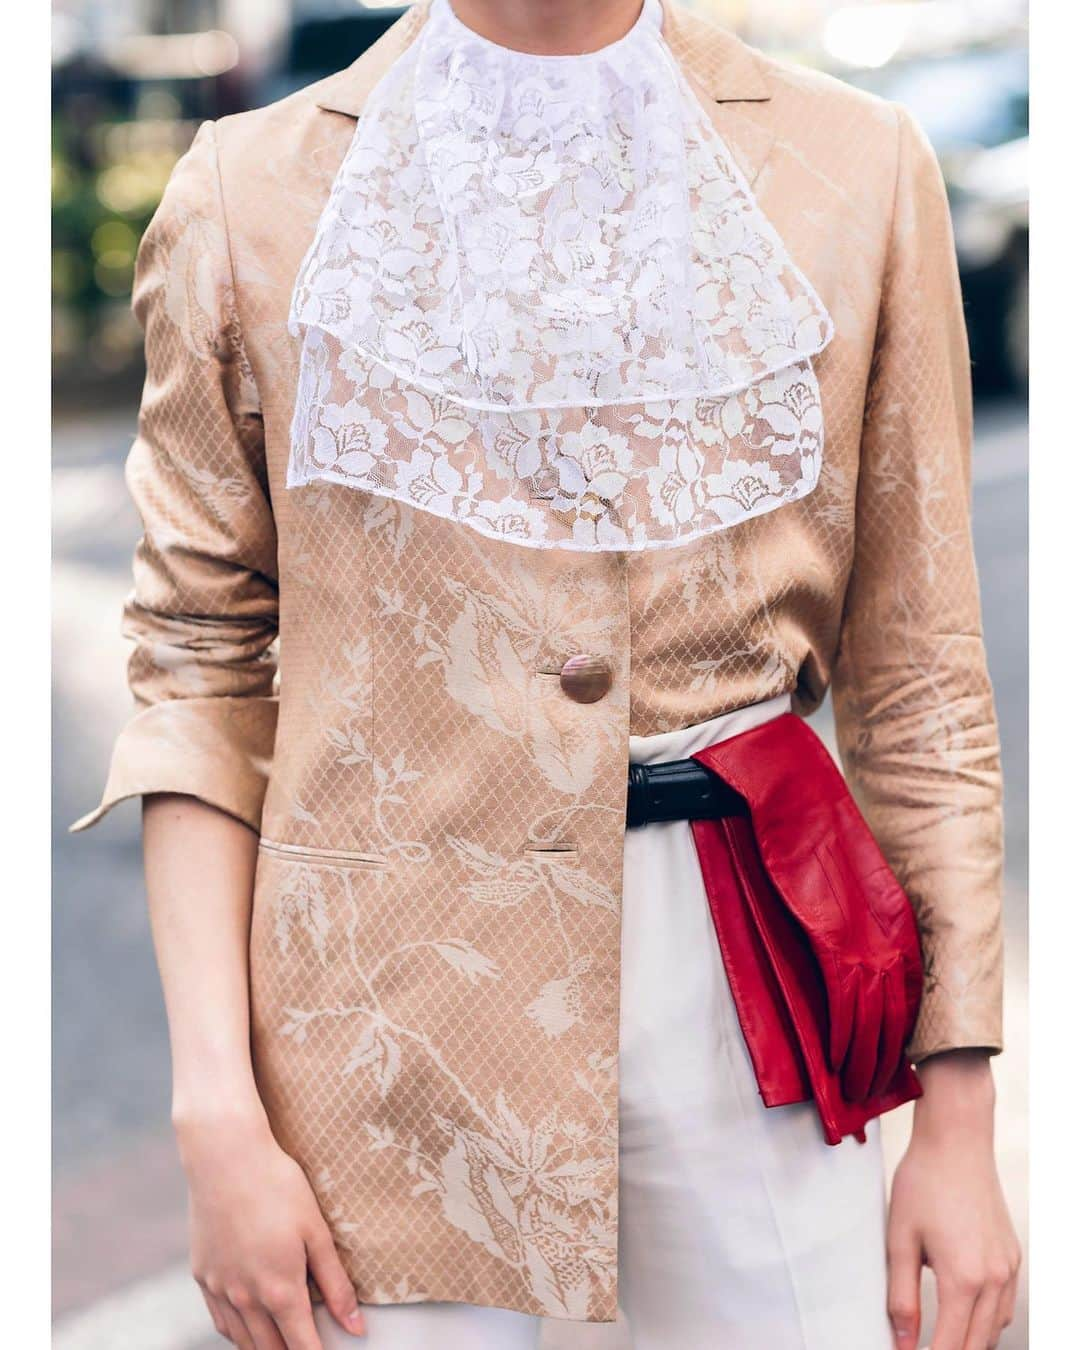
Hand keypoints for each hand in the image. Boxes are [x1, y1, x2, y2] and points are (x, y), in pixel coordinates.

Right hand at [178, 1107, 367, 1346]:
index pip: (302, 1347)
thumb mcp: (316, 1231)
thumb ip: (335, 1284)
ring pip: (243, 1342)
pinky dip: (238, 1333)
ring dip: (265, 1349)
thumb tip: (356, 1327)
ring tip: (284, 1344)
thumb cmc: (277, 1187)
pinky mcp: (202, 1276)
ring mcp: (220, 1289)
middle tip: (310, 1344)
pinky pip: (221, 1321)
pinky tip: (250, 1328)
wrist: (225, 1158)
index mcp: (279, 1290)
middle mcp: (246, 1299)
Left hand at [886, 1051, 1020, 1348]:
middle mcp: (994, 1279)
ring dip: (969, 1341)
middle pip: (975, 1345)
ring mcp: (1008, 1268)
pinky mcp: (1013, 1256)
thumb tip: (901, 1341)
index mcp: (964, 1279)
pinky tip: (963, 1313)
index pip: (949, 1347)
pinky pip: (1003, 1306)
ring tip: (939, 1338)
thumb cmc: (924, 1182)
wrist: (956, 1142)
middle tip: (921, 1349)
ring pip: (993, 1330)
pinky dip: (985, 1320)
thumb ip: (900, 1297)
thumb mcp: (900, 1240)